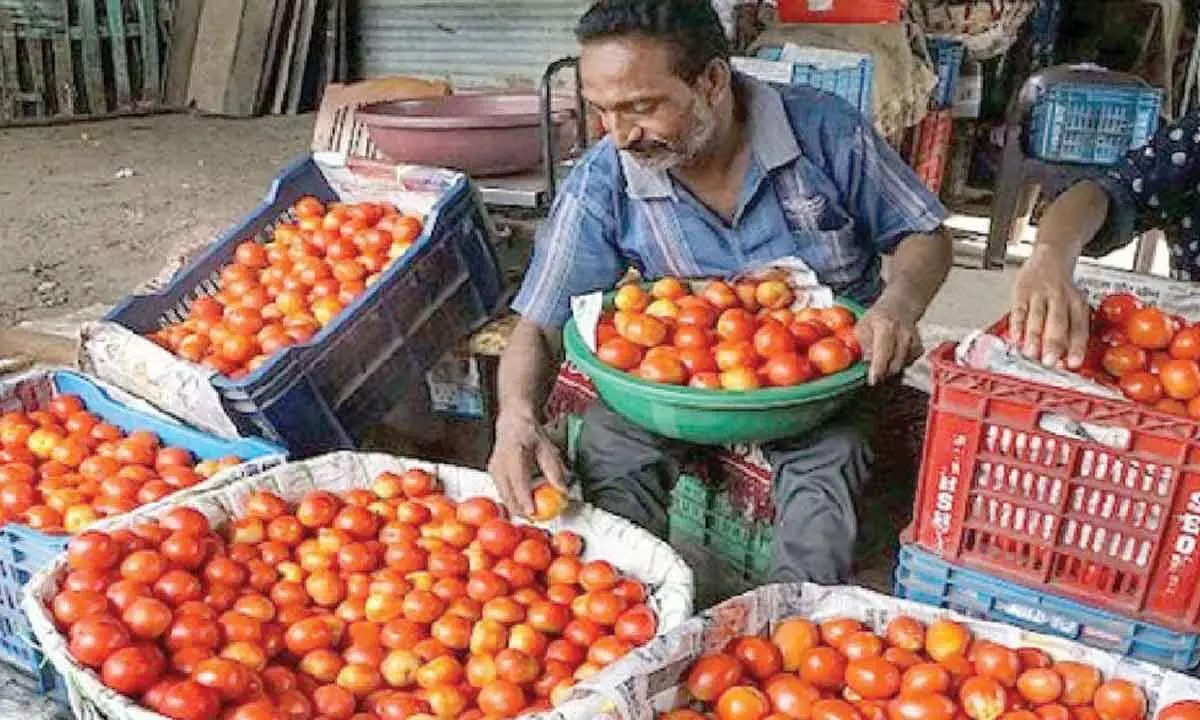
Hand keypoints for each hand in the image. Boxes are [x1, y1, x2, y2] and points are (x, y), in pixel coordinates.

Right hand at [487, 410, 567, 516]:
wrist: (512, 422)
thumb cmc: (530, 433)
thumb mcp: (548, 449)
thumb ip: (554, 471)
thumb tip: (563, 491)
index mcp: (514, 454)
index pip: (518, 482)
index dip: (524, 499)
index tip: (533, 512)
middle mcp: (500, 463)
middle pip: (507, 494)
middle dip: (520, 510)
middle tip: (537, 519)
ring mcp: (493, 468)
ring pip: (503, 496)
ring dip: (516, 506)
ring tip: (531, 512)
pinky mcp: (493, 473)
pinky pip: (502, 491)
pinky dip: (512, 499)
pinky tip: (522, 503)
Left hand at [855, 296, 922, 384]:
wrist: (899, 308)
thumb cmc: (877, 318)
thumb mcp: (862, 326)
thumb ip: (863, 344)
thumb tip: (868, 360)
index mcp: (885, 327)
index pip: (882, 352)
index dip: (878, 369)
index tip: (873, 380)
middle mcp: (902, 334)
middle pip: (894, 363)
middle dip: (883, 372)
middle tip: (875, 372)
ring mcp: (913, 340)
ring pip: (901, 365)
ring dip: (890, 368)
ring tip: (883, 360)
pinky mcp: (919, 346)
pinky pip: (908, 363)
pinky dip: (899, 363)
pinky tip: (894, 355)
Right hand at [1010, 250, 1090, 368]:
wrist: (1051, 256)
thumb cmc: (1062, 288)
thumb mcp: (1073, 304)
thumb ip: (1070, 329)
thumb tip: (1064, 357)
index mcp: (1077, 303)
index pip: (1079, 328)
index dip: (1076, 347)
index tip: (1073, 363)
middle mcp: (1060, 297)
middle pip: (1058, 322)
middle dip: (1053, 343)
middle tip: (1049, 361)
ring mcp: (1040, 293)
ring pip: (1037, 317)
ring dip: (1034, 337)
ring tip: (1031, 353)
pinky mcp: (1022, 290)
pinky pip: (1019, 310)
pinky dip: (1017, 325)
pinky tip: (1016, 338)